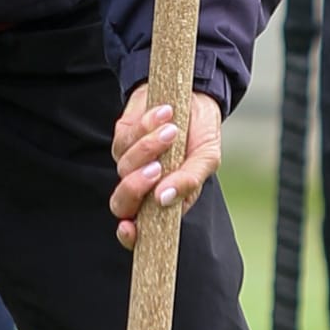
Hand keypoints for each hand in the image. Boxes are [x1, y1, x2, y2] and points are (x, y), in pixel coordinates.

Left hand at [110, 86, 223, 248]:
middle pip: (122, 203)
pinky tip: (164, 114)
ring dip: (149, 147)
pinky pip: (124, 139)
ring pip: (124, 167)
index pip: (141, 230)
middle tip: (156, 169)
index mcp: (166, 201)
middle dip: (135, 188)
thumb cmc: (202, 134)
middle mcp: (144, 187)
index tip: (129, 227)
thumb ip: (190, 181)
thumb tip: (164, 199)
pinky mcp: (123, 138)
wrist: (193, 95)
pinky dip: (146, 126)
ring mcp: (131, 163)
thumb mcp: (207, 158)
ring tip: (173, 130)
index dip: (131, 235)